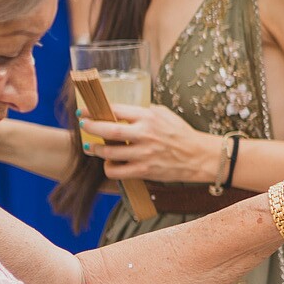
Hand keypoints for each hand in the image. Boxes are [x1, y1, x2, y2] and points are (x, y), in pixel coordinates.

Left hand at [82, 103, 219, 182]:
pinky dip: (109, 168)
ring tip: (92, 147)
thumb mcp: (164, 114)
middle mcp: (144, 134)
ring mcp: (144, 154)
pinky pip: (117, 172)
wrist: (199, 156)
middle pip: (108, 130)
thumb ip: (144, 112)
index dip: (96, 111)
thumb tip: (122, 111)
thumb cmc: (182, 134)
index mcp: (148, 117)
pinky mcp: (145, 170)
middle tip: (84, 126)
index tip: (85, 111)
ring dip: (96, 150)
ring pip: (109, 153)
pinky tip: (110, 164)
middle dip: (91, 127)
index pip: (116, 111)